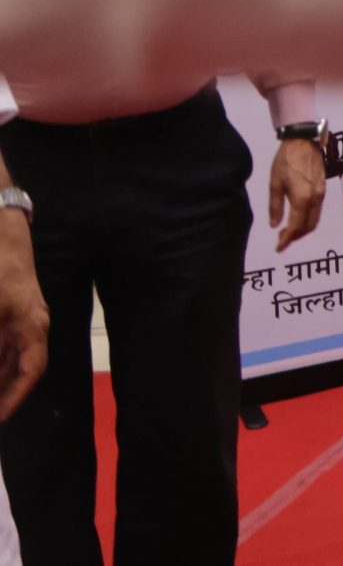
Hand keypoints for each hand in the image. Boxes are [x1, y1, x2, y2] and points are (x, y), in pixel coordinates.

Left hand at [0, 201, 46, 420]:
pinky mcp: (8, 308)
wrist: (1, 229)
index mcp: (32, 326)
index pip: (32, 370)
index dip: (16, 397)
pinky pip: (2, 341)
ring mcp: (19, 316)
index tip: (0, 419)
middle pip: (20, 366)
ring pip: (8, 355)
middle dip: (3, 390)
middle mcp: (30, 324)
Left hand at [269, 137, 326, 252]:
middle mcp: (315, 199)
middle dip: (295, 237)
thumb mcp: (275, 183)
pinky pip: (317, 211)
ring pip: (315, 220)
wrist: (304, 141)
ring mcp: (321, 194)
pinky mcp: (323, 189)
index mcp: (302, 198)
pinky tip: (297, 217)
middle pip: (308, 227)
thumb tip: (275, 225)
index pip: (295, 226)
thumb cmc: (285, 161)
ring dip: (302, 229)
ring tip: (287, 230)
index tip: (278, 248)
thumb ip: (275, 206)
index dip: (286, 240)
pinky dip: (307, 219)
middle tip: (281, 240)